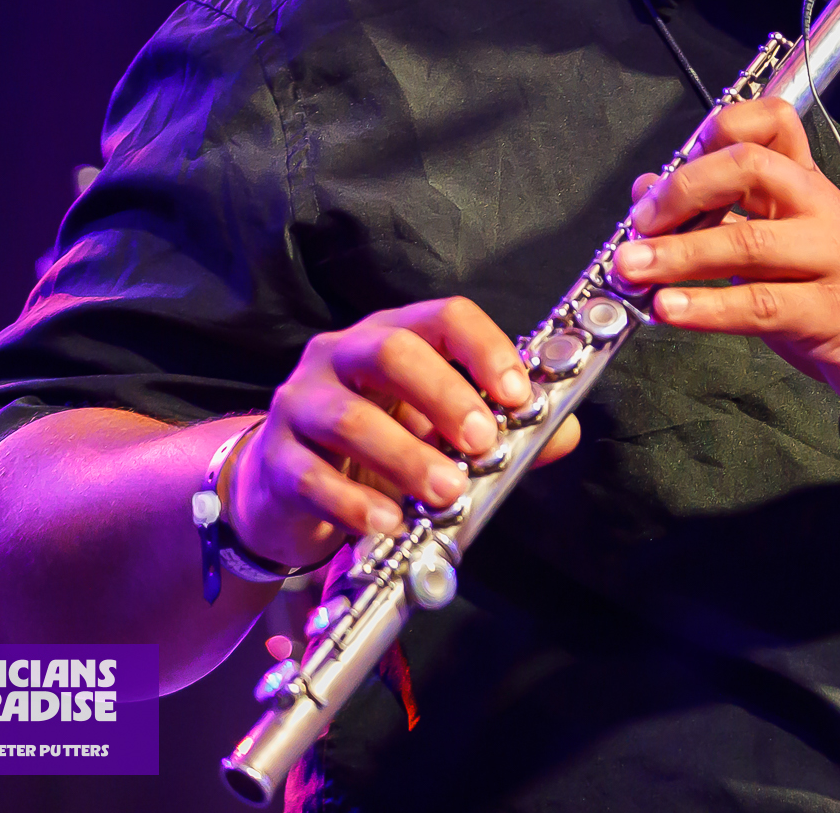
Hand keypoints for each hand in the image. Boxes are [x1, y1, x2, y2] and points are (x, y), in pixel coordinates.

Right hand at [227, 298, 580, 570]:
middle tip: (483, 442)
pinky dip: (354, 502)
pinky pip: (309, 474)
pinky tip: (389, 524)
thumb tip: (566, 431)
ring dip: (404, 456)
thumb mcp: (438, 431)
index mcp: (394, 334)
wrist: (286, 485)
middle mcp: (342, 354)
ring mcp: (300, 401)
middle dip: (444, 395)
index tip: (518, 394)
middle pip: (390, 351)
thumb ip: (501, 429)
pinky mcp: (273, 457)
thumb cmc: (377, 447)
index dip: (484, 348)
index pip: (443, 316)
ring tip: (446, 494)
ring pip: (347, 415)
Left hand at [610, 98, 839, 424]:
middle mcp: (820, 208)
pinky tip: (669, 309)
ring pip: (747, 242)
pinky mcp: (828, 313)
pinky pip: (759, 305)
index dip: (717, 130)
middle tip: (641, 223)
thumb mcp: (779, 241)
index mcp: (808, 183)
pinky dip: (707, 307)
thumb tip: (646, 191)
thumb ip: (719, 213)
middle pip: (750, 168)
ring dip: (679, 255)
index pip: (772, 122)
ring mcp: (831, 258)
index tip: (671, 166)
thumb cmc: (834, 289)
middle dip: (684, 190)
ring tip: (633, 269)